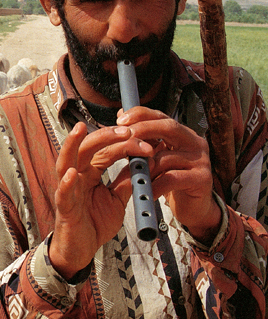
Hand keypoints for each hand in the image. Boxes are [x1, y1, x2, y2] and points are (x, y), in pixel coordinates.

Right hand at [50, 121, 153, 278]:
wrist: (83, 250)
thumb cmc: (95, 222)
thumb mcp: (117, 199)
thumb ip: (127, 181)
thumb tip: (147, 162)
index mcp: (89, 172)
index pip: (105, 150)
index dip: (125, 143)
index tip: (147, 143)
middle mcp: (76, 176)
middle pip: (86, 148)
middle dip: (105, 136)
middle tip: (126, 130)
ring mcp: (68, 190)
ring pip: (66, 162)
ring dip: (72, 145)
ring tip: (80, 129)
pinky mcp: (64, 208)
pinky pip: (63, 194)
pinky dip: (66, 183)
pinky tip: (71, 173)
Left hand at [118, 107, 220, 242]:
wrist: (193, 207)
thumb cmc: (171, 179)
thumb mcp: (156, 155)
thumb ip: (143, 139)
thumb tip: (121, 116)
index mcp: (181, 134)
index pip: (161, 116)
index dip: (141, 115)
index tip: (120, 120)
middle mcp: (194, 142)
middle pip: (168, 127)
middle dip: (143, 129)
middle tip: (125, 137)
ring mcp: (201, 159)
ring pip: (166, 156)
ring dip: (144, 165)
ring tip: (129, 172)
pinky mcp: (202, 179)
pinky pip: (172, 178)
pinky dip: (155, 185)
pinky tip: (145, 190)